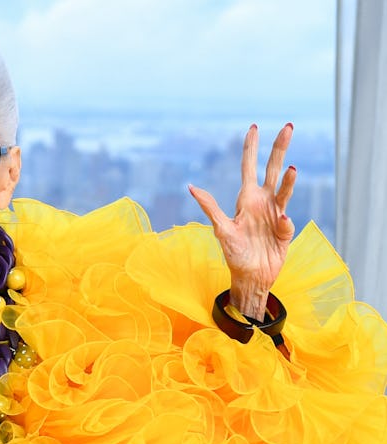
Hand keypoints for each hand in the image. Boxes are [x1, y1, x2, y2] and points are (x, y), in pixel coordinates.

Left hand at [189, 124, 296, 319]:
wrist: (250, 276)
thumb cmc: (233, 253)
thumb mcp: (221, 229)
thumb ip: (210, 207)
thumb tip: (191, 187)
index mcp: (246, 199)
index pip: (249, 168)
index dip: (251, 149)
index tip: (253, 128)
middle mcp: (263, 202)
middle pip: (272, 168)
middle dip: (280, 148)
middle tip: (289, 126)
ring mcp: (276, 213)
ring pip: (285, 188)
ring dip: (289, 178)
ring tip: (292, 168)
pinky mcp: (286, 229)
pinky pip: (287, 220)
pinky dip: (284, 221)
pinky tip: (280, 223)